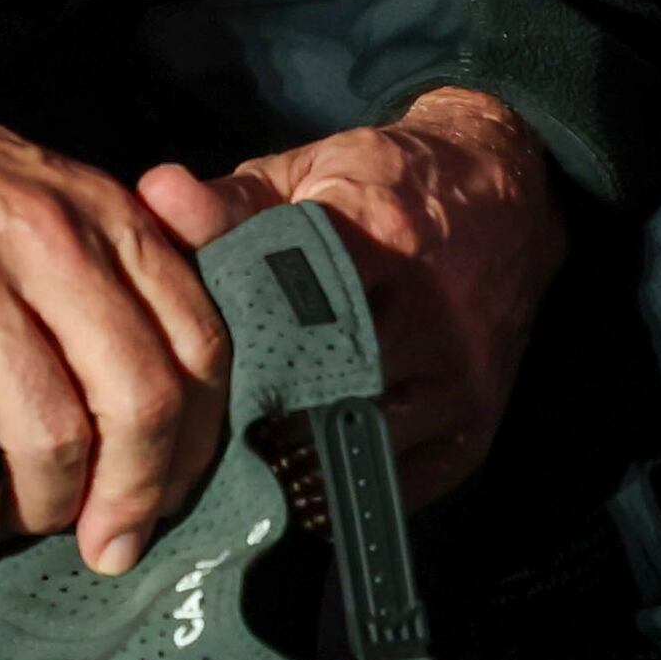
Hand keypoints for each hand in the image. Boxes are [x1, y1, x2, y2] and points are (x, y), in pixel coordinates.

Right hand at [0, 1, 229, 573]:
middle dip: (133, 496)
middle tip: (107, 547)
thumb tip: (151, 395)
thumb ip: (105, 266)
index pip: (197, 339)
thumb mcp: (39, 186)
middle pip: (139, 399)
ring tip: (14, 529)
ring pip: (48, 436)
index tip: (175, 497)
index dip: (197, 438)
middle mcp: (48, 239)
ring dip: (40, 512)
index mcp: (100, 211)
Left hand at [138, 87, 561, 507]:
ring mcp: (458, 380)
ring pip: (351, 450)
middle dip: (251, 418)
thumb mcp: (310, 172)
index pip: (282, 314)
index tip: (179, 378)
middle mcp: (430, 316)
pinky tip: (299, 473)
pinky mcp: (474, 429)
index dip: (224, 354)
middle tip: (192, 439)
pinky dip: (340, 487)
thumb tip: (153, 198)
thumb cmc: (388, 183)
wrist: (507, 193)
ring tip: (238, 462)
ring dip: (292, 461)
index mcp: (381, 238)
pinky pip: (391, 487)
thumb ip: (231, 200)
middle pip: (313, 393)